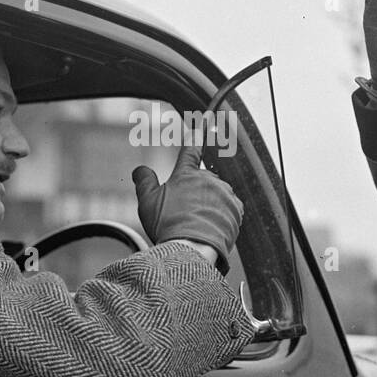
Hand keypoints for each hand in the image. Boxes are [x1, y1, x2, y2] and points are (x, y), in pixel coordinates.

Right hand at [132, 144, 242, 271]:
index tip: (199, 128)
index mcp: (187, 174)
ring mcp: (225, 193)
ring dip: (208, 204)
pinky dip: (221, 215)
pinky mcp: (236, 209)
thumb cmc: (168, 224)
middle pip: (202, 181)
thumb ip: (144, 182)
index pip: (190, 150)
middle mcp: (209, 179)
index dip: (194, 139)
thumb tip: (139, 170)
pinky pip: (229, 208)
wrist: (193, 248)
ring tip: (196, 225)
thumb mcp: (147, 202)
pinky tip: (211, 227)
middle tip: (182, 214)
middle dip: (194, 193)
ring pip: (216, 194)